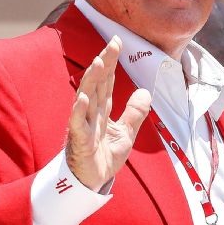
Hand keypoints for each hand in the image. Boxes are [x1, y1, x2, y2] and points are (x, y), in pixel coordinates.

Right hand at [65, 36, 151, 190]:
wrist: (91, 182)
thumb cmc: (103, 157)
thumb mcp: (126, 133)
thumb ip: (134, 113)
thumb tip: (145, 91)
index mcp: (101, 110)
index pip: (107, 81)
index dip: (111, 62)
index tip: (117, 42)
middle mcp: (91, 114)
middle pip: (97, 84)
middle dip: (104, 63)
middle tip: (112, 43)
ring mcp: (83, 126)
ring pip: (86, 99)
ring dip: (91, 81)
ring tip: (98, 63)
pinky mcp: (79, 142)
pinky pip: (78, 124)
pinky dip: (80, 111)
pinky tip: (84, 98)